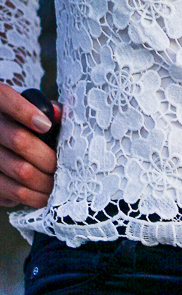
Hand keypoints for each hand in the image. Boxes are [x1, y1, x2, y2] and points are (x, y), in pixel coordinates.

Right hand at [0, 82, 56, 209]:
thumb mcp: (36, 114)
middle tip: (62, 166)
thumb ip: (47, 110)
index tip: (45, 125)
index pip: (4, 98)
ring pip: (22, 170)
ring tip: (58, 182)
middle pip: (19, 140)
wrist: (10, 155)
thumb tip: (59, 114)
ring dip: (47, 180)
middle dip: (48, 158)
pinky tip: (47, 194)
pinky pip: (18, 192)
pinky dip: (38, 196)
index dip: (24, 111)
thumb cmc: (30, 132)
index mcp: (0, 105)